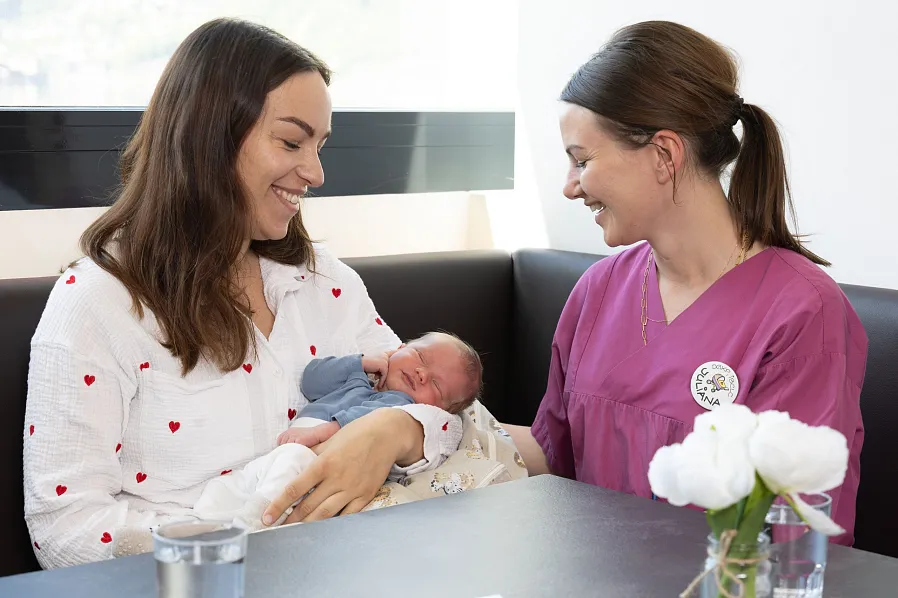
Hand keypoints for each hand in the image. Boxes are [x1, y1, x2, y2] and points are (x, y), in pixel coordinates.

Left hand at [262, 408, 423, 524]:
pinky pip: (346, 516)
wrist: (387, 434)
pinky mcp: (365, 496)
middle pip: (308, 506)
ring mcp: (352, 489)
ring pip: (325, 515)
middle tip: (276, 529)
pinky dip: (333, 524)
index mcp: (324, 463)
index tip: (267, 516)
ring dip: (307, 525)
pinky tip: (323, 529)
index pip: (295, 489)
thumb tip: (296, 459)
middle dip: (290, 520)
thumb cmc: (357, 433)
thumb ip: (313, 452)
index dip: (279, 504)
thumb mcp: (330, 440)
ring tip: (294, 532)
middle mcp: (336, 478)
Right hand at [361, 353, 389, 390]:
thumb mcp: (376, 367)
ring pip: (388, 373)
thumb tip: (386, 377)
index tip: (384, 379)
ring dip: (384, 380)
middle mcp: (385, 356)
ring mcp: (385, 360)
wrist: (358, 365)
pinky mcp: (383, 365)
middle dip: (385, 377)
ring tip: (379, 385)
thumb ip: (381, 369)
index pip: (391, 363)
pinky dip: (382, 381)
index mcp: (384, 354)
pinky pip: (385, 375)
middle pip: (391, 369)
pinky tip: (379, 385)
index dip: (389, 371)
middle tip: (380, 384)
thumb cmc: (365, 367)